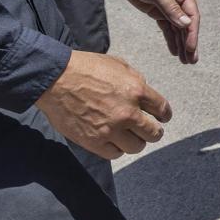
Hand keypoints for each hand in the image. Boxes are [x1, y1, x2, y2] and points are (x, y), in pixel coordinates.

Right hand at [35, 50, 171, 159]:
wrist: (55, 79)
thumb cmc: (85, 68)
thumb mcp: (118, 65)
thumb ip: (136, 81)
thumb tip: (146, 96)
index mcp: (136, 90)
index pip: (162, 110)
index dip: (164, 115)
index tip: (162, 118)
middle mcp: (127, 113)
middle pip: (154, 133)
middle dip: (154, 131)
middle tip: (149, 130)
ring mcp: (110, 129)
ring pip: (136, 147)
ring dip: (135, 142)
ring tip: (130, 136)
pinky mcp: (94, 142)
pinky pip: (115, 154)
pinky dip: (117, 149)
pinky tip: (113, 141)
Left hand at [114, 0, 199, 64]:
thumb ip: (171, 8)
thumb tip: (186, 24)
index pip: (192, 16)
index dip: (192, 34)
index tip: (191, 48)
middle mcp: (179, 1)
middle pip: (187, 26)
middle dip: (189, 43)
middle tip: (191, 60)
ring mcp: (168, 7)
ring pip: (177, 29)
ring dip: (181, 44)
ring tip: (184, 61)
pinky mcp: (157, 11)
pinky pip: (167, 28)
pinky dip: (171, 39)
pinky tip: (174, 51)